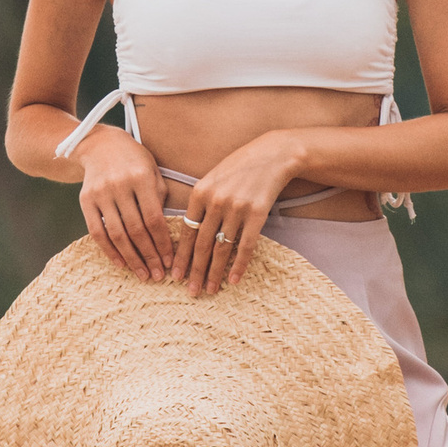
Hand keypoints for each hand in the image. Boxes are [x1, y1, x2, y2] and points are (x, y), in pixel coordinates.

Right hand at [75, 129, 171, 279]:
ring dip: (131, 258)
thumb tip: (167, 234)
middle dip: (149, 255)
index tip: (169, 261)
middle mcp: (120, 185)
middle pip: (136, 230)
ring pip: (116, 234)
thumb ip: (160, 198)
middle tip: (158, 275)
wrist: (100, 145)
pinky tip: (120, 264)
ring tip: (142, 274)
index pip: (154, 218)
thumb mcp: (153, 170)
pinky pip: (97, 231)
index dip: (162, 243)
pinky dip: (109, 250)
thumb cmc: (135, 160)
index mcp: (141, 177)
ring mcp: (100, 193)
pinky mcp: (85, 200)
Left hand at [165, 135, 302, 298]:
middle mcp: (216, 201)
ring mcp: (237, 208)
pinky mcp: (258, 214)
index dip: (181, 255)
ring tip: (210, 289)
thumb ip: (200, 202)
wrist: (272, 155)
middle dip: (195, 270)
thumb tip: (188, 231)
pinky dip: (239, 265)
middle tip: (191, 291)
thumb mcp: (213, 178)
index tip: (175, 274)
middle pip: (202, 244)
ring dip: (215, 272)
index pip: (186, 231)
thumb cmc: (240, 167)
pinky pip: (245, 245)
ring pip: (222, 248)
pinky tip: (234, 279)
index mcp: (200, 192)